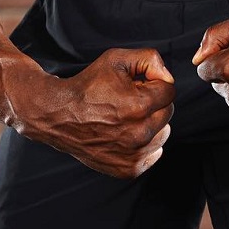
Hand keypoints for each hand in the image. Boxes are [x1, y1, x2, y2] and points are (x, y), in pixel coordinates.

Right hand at [28, 48, 174, 178]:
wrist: (60, 115)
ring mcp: (134, 154)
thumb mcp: (116, 59)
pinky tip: (125, 134)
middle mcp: (139, 133)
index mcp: (139, 105)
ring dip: (151, 124)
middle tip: (130, 100)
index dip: (154, 83)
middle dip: (153, 103)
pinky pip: (153, 154)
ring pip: (163, 134)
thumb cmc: (88, 86)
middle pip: (168, 112)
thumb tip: (167, 77)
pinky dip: (144, 144)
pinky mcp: (128, 169)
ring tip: (126, 117)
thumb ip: (149, 59)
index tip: (139, 85)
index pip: (169, 91)